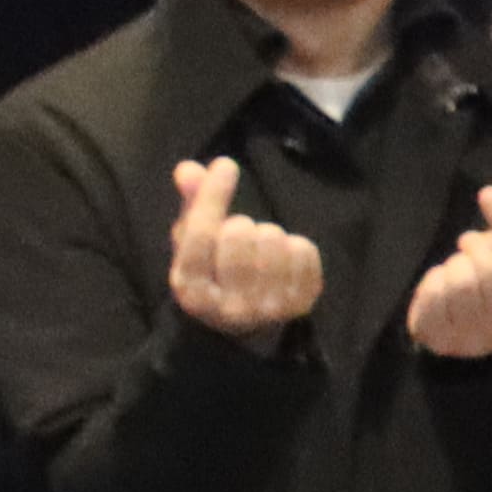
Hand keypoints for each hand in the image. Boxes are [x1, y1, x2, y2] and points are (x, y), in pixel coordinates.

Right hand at [163, 155, 324, 342]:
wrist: (248, 325)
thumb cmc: (216, 272)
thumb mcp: (193, 243)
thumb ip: (191, 204)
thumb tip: (188, 168)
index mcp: (192, 292)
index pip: (200, 235)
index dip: (213, 195)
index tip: (226, 165)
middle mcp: (228, 307)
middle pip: (238, 233)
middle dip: (240, 224)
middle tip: (239, 237)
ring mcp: (266, 309)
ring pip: (273, 239)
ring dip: (268, 234)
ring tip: (260, 250)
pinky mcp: (300, 305)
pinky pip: (303, 250)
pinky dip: (296, 245)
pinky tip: (284, 259)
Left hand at [407, 182, 491, 361]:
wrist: (455, 331)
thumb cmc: (489, 286)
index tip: (489, 193)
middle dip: (477, 247)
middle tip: (469, 245)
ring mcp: (476, 343)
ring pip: (461, 285)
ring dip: (454, 266)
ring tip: (457, 269)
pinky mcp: (442, 344)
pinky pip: (434, 299)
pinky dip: (433, 283)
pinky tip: (439, 288)